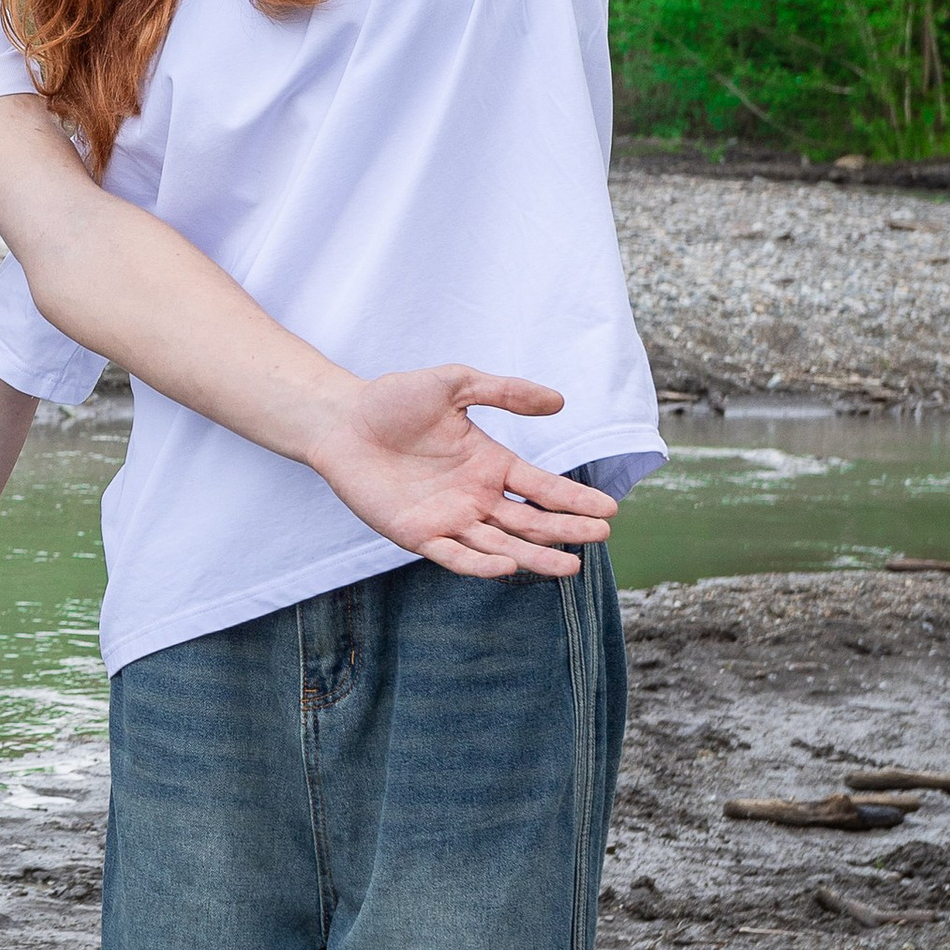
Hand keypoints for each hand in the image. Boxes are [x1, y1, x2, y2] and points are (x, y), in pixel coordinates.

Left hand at [303, 372, 615, 578]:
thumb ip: (504, 391)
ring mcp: (448, 518)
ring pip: (501, 544)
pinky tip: (509, 564)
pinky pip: (454, 555)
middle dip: (565, 530)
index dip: (574, 500)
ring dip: (535, 555)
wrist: (340, 419)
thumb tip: (558, 401)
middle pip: (529, 520)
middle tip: (601, 536)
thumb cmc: (393, 399)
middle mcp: (475, 496)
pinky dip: (480, 563)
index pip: (542, 487)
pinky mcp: (416, 534)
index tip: (609, 510)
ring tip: (570, 565)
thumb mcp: (455, 385)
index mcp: (490, 464)